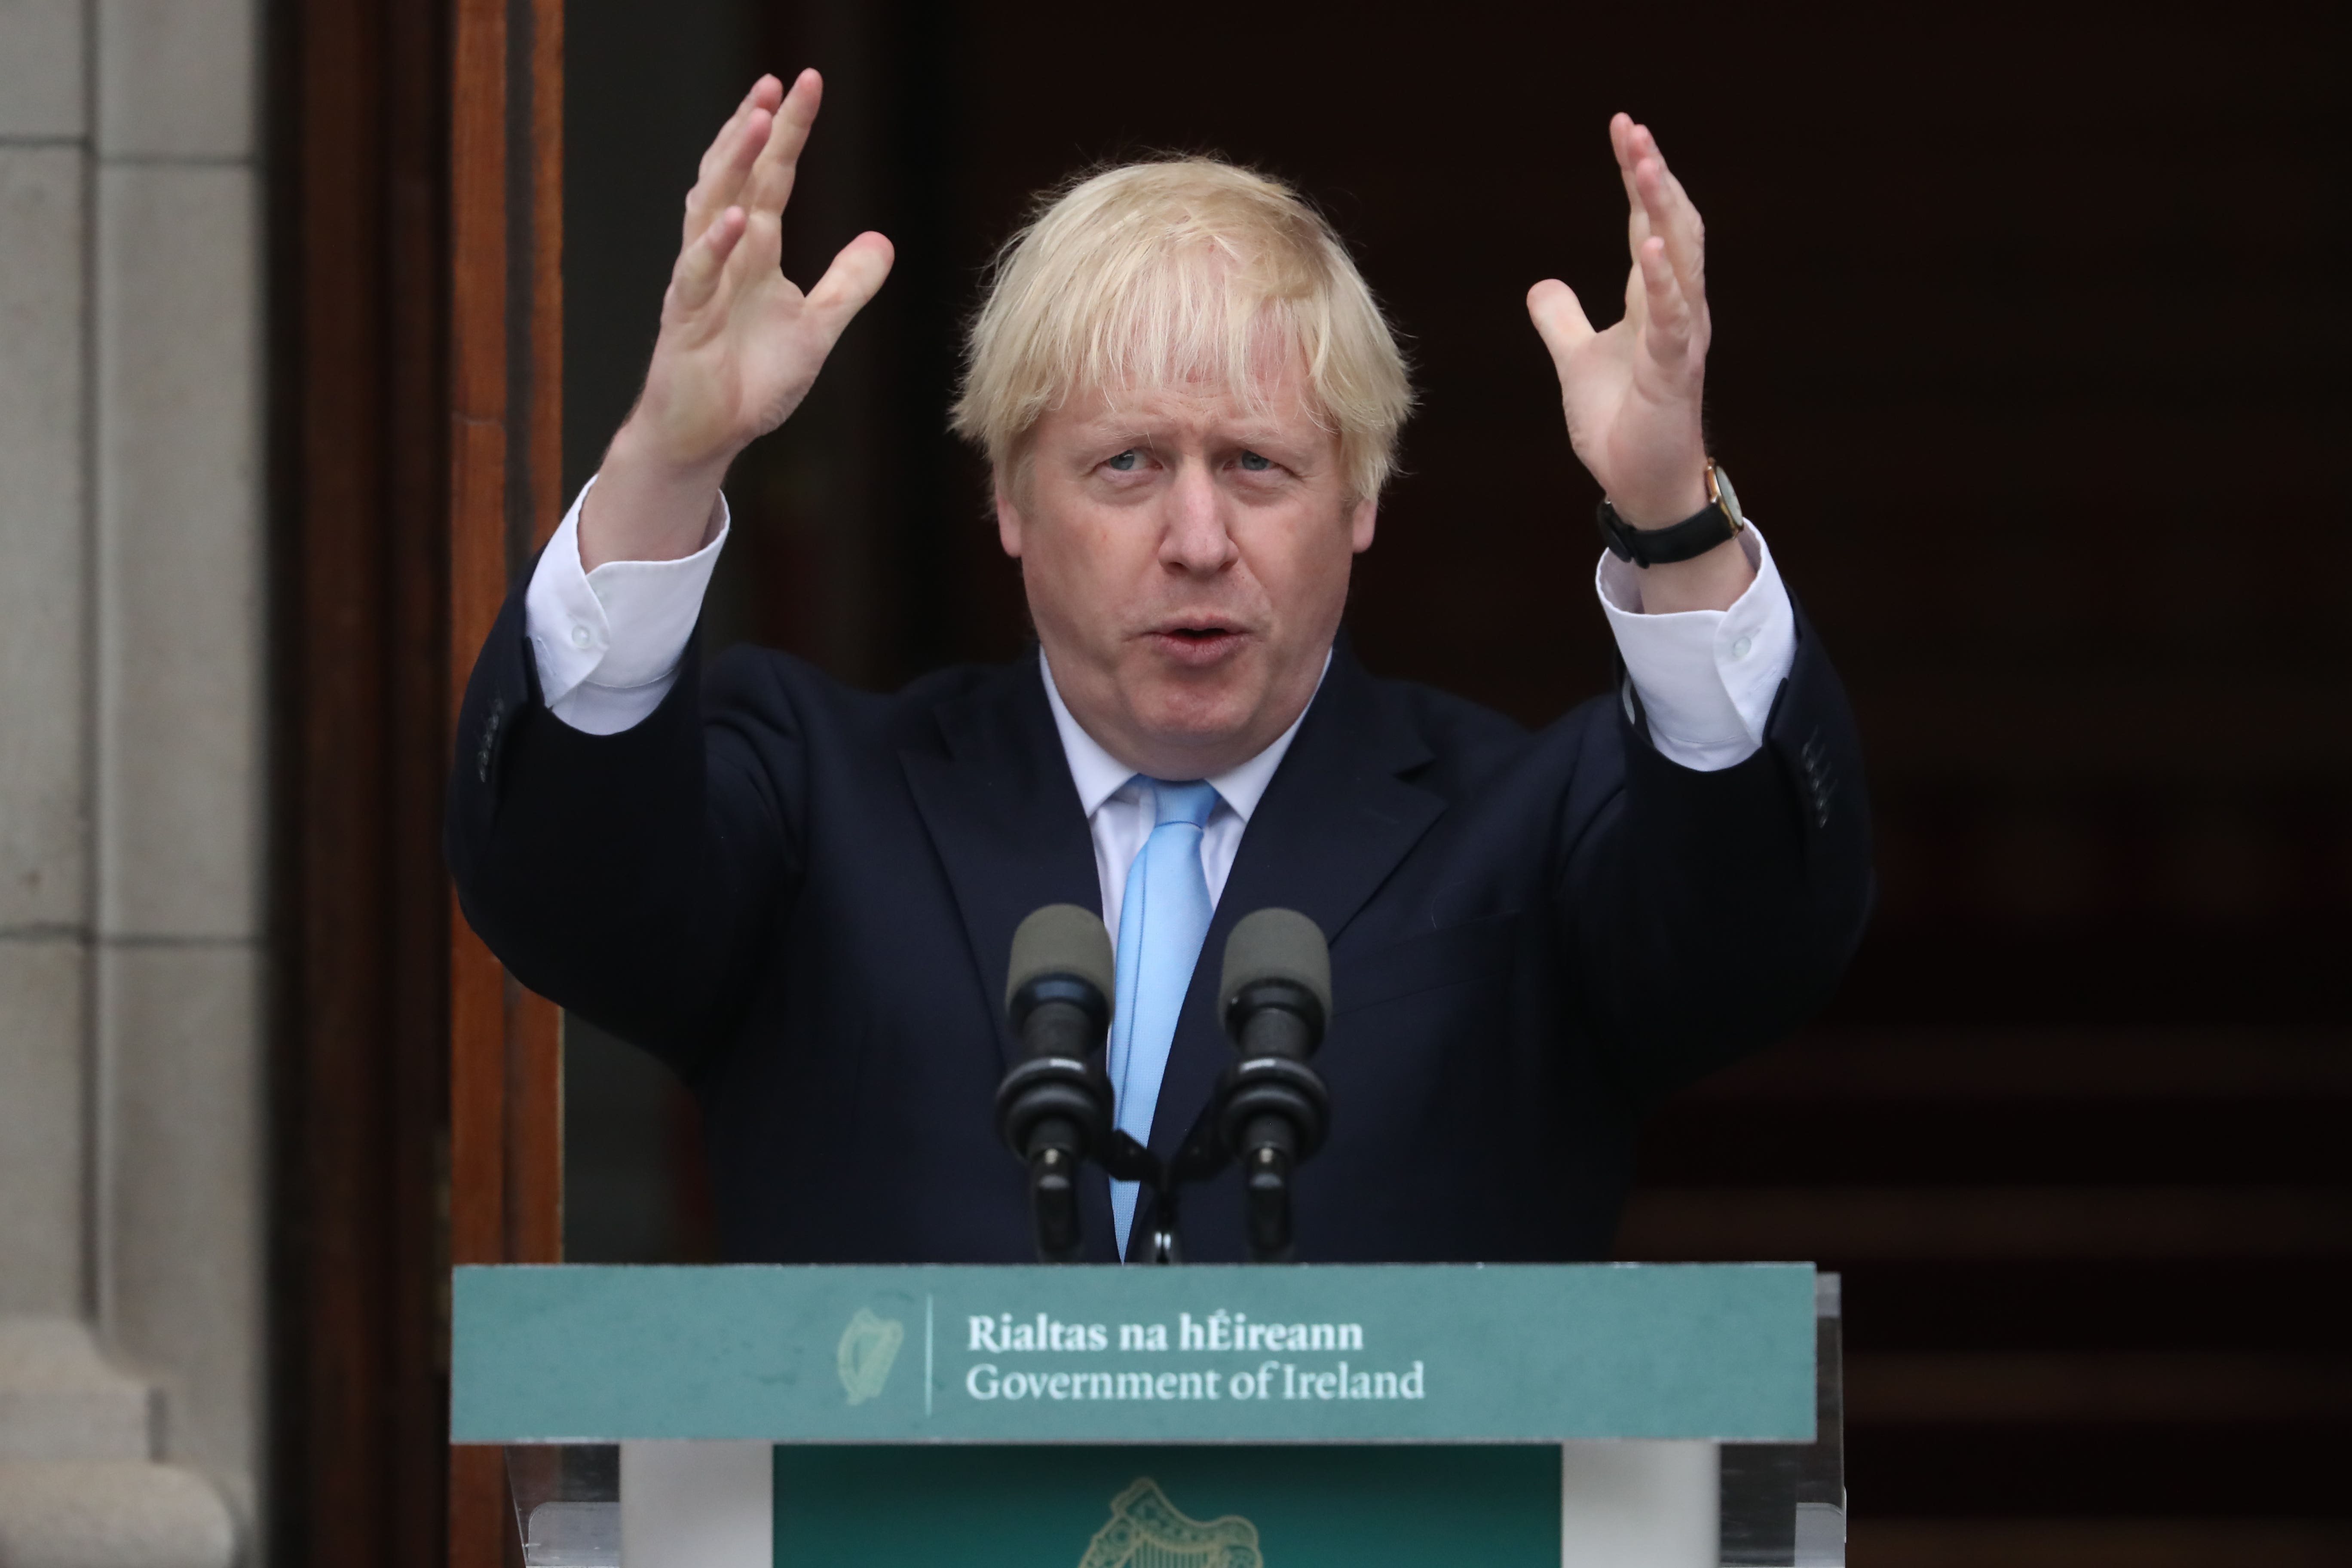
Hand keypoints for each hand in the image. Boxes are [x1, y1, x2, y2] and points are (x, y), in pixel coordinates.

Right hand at [583, 70, 893, 566]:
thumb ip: (846, 285)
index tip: (806, 84)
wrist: (708, 433)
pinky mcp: (684, 318)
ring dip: (731, 165)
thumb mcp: (816, 328)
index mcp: (754, 250)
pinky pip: (696, 273)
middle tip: (776, 84)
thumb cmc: (752, 379)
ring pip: (710, 208)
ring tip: (755, 121)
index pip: (773, 177)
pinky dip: (713, 244)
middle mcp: (723, 254)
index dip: (789, 133)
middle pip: (738, 177)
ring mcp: (699, 282)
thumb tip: (882, 241)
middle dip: (755, 129)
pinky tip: (732, 217)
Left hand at [1527, 114, 1710, 530]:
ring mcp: (1680, 340)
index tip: (1623, 130)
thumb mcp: (1577, 360)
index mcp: (1656, 301)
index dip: (1637, 178)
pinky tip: (1655, 245)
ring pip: (1681, 259)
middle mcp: (1677, 310)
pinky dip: (1666, 281)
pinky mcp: (1674, 374)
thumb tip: (1542, 284)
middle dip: (1653, 176)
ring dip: (1662, 210)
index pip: (1648, 224)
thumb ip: (1562, 320)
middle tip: (1633, 129)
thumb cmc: (1622, 421)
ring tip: (1645, 164)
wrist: (1640, 483)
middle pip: (1671, 226)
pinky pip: (1673, 319)